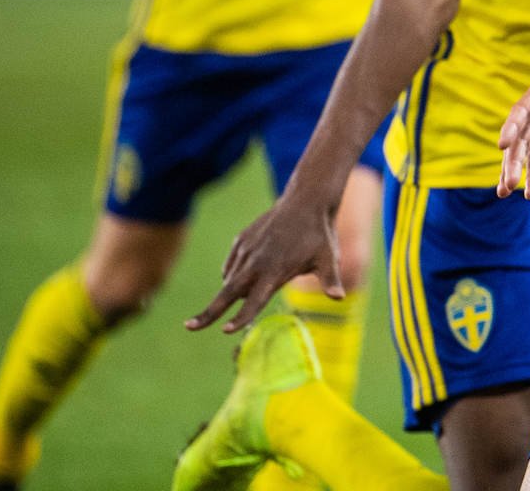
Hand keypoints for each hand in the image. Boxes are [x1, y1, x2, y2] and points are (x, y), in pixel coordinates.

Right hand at [185, 195, 341, 333]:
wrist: (306, 200)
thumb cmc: (320, 234)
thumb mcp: (329, 258)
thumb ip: (330, 280)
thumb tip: (340, 298)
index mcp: (274, 271)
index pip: (254, 301)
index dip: (241, 317)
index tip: (226, 330)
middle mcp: (255, 263)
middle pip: (227, 293)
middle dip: (208, 312)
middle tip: (189, 326)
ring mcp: (245, 250)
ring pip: (230, 280)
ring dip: (232, 292)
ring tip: (253, 287)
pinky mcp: (241, 240)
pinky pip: (231, 265)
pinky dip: (234, 274)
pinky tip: (250, 272)